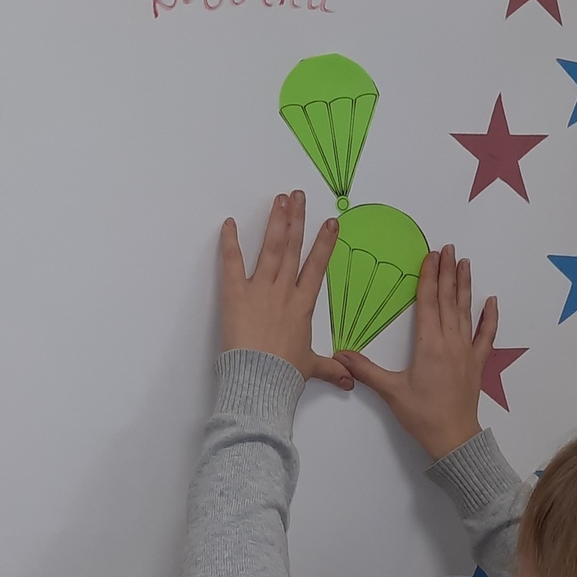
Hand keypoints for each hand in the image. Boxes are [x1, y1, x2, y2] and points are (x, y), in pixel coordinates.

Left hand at [221, 191, 354, 389]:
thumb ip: (329, 368)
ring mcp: (260, 290)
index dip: (325, 242)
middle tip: (298, 196)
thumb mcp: (311, 368)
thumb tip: (348, 379)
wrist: (261, 381)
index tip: (330, 222)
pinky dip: (229, 242)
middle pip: (293, 248)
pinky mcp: (236, 295)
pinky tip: (228, 224)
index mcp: (303, 305)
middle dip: (297, 219)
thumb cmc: (285, 375)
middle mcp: (284, 292)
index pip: (317, 266)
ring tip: (280, 200)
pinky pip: (232, 263)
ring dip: (276, 222)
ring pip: (271, 248)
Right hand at [338, 246, 497, 459]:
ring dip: (464, 286)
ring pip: (466, 312)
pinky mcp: (477, 364)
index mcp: (430, 346)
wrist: (453, 440)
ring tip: (464, 263)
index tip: (429, 256)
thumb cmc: (423, 416)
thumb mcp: (391, 392)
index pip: (428, 303)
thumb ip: (366, 370)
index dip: (428, 277)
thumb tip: (340, 355)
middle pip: (448, 301)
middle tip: (447, 248)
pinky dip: (490, 318)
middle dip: (447, 273)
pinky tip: (492, 301)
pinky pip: (486, 336)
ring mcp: (467, 352)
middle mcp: (451, 343)